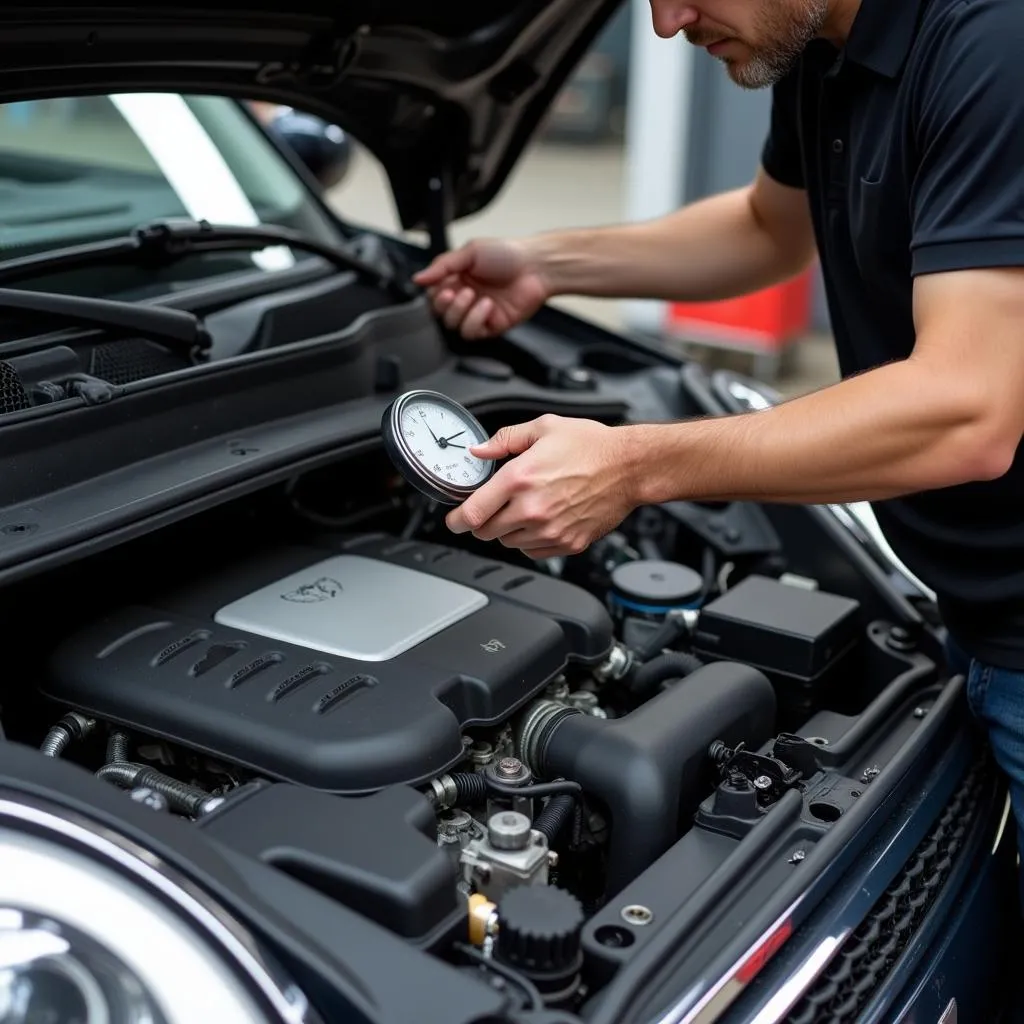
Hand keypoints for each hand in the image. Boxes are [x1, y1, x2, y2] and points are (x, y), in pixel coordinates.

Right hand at [412, 238, 551, 339]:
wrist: (535, 267)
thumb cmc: (507, 254)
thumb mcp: (470, 252)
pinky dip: (475, 320)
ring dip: (460, 311)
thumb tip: (417, 278)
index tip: (440, 286)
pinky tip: (487, 306)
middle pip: (440, 313)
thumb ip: (442, 266)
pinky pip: (473, 333)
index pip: (433, 294)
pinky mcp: (492, 326)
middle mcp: (465, 297)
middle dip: (444, 304)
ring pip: (453, 326)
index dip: (433, 293)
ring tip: (474, 295)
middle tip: (454, 292)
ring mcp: (478, 313)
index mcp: (457, 278)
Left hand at [446, 414, 637, 557]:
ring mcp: (550, 531)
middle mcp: (532, 509)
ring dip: (508, 530)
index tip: (453, 520)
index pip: (472, 513)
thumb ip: (504, 440)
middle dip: (483, 522)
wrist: (629, 467)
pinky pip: (533, 552)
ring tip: (525, 508)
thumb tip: (479, 451)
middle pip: (486, 533)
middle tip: (494, 507)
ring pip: (508, 543)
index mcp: (520, 478)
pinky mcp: (567, 544)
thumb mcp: (543, 428)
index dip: (455, 520)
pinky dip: (530, 541)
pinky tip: (541, 520)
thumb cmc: (591, 446)